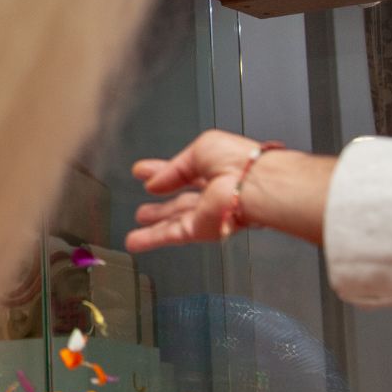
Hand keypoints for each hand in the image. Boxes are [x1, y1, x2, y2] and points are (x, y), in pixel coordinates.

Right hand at [127, 130, 333, 253]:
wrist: (254, 186)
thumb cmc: (238, 161)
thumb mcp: (201, 149)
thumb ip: (173, 168)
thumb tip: (153, 183)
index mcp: (215, 168)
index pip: (183, 172)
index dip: (162, 171)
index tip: (143, 172)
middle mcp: (213, 193)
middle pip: (180, 202)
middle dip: (160, 206)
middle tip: (143, 210)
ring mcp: (207, 213)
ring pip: (174, 223)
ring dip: (154, 226)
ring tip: (136, 229)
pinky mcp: (201, 230)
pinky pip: (172, 235)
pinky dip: (152, 240)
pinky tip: (136, 241)